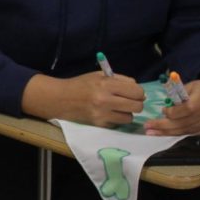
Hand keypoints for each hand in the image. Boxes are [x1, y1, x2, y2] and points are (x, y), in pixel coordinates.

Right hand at [22, 72, 144, 126]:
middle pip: (137, 106)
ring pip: (129, 118)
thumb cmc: (81, 84)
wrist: (61, 99)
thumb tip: (138, 89)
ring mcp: (103, 114)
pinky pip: (118, 124)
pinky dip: (116, 119)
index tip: (133, 92)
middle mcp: (106, 100)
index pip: (137, 91)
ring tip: (118, 108)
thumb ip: (120, 80)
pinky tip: (109, 113)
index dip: (138, 92)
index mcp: (107, 85)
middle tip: (129, 101)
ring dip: (126, 113)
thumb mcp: (100, 75)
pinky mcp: (99, 124)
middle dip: (136, 103)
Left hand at [144, 71, 199, 136]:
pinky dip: (178, 134)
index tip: (163, 110)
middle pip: (185, 122)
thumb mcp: (192, 85)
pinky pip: (192, 135)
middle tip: (148, 127)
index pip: (189, 108)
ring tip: (153, 132)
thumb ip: (178, 94)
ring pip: (187, 131)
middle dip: (164, 125)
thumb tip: (165, 106)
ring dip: (168, 132)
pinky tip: (166, 134)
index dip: (174, 112)